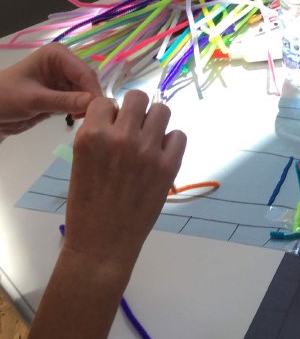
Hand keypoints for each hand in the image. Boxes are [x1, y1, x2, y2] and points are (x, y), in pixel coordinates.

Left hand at [0, 43, 102, 137]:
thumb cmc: (5, 99)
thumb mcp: (33, 100)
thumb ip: (64, 101)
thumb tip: (94, 103)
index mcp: (57, 55)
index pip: (84, 72)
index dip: (93, 91)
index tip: (97, 111)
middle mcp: (64, 63)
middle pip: (88, 81)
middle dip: (91, 98)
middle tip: (90, 118)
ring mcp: (64, 78)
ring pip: (87, 92)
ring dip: (86, 105)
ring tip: (81, 119)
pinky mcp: (63, 92)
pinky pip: (80, 99)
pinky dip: (80, 109)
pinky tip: (75, 117)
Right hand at [63, 90, 185, 275]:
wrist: (103, 241)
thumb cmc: (86, 203)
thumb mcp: (80, 161)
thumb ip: (99, 136)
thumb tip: (120, 115)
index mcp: (91, 136)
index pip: (106, 101)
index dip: (110, 113)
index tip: (111, 127)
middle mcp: (121, 137)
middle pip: (138, 97)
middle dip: (135, 110)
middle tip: (134, 128)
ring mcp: (147, 151)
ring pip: (162, 110)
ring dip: (155, 121)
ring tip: (149, 139)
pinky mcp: (169, 165)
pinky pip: (179, 136)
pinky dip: (171, 142)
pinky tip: (161, 155)